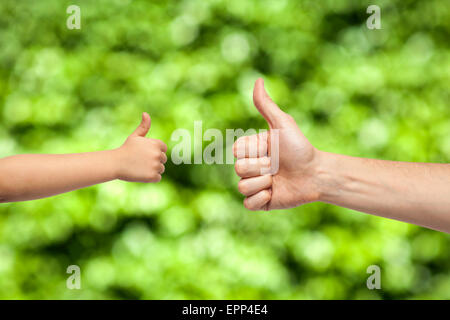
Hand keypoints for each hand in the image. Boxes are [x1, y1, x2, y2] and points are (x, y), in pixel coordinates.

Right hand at [115, 113, 167, 182]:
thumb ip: (143, 126)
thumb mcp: (135, 136)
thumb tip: (146, 113)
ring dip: (152, 169)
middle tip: (141, 161)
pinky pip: (157, 178)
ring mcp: (156, 165)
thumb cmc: (125, 149)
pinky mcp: (152, 176)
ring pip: (161, 169)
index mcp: (156, 144)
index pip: (163, 149)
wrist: (115, 163)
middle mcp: (158, 154)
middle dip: (154, 161)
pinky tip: (141, 173)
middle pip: (163, 160)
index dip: (154, 151)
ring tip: (140, 167)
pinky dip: (150, 178)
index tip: (144, 153)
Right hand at [233, 78, 321, 209]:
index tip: (271, 149)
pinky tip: (274, 192)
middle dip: (261, 167)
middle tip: (277, 166)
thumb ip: (266, 105)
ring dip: (263, 182)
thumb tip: (258, 80)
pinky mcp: (260, 202)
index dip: (254, 151)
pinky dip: (261, 198)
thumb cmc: (300, 148)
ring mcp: (254, 185)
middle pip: (239, 169)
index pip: (237, 151)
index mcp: (251, 150)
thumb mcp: (282, 124)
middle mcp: (250, 167)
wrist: (316, 173)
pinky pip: (248, 203)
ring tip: (277, 180)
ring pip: (242, 186)